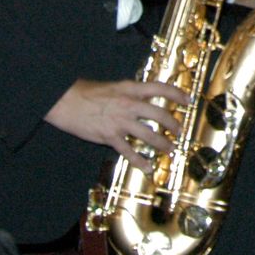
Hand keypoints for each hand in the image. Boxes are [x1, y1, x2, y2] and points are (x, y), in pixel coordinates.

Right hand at [45, 78, 187, 173]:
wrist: (65, 101)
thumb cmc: (88, 92)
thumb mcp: (114, 86)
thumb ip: (130, 92)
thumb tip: (144, 97)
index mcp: (130, 89)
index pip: (160, 88)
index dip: (177, 94)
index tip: (188, 100)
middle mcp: (129, 104)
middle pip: (159, 114)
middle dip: (173, 123)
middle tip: (180, 130)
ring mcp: (120, 121)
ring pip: (149, 134)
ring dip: (162, 143)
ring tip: (170, 149)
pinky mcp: (109, 136)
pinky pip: (128, 151)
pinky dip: (139, 161)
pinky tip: (147, 168)